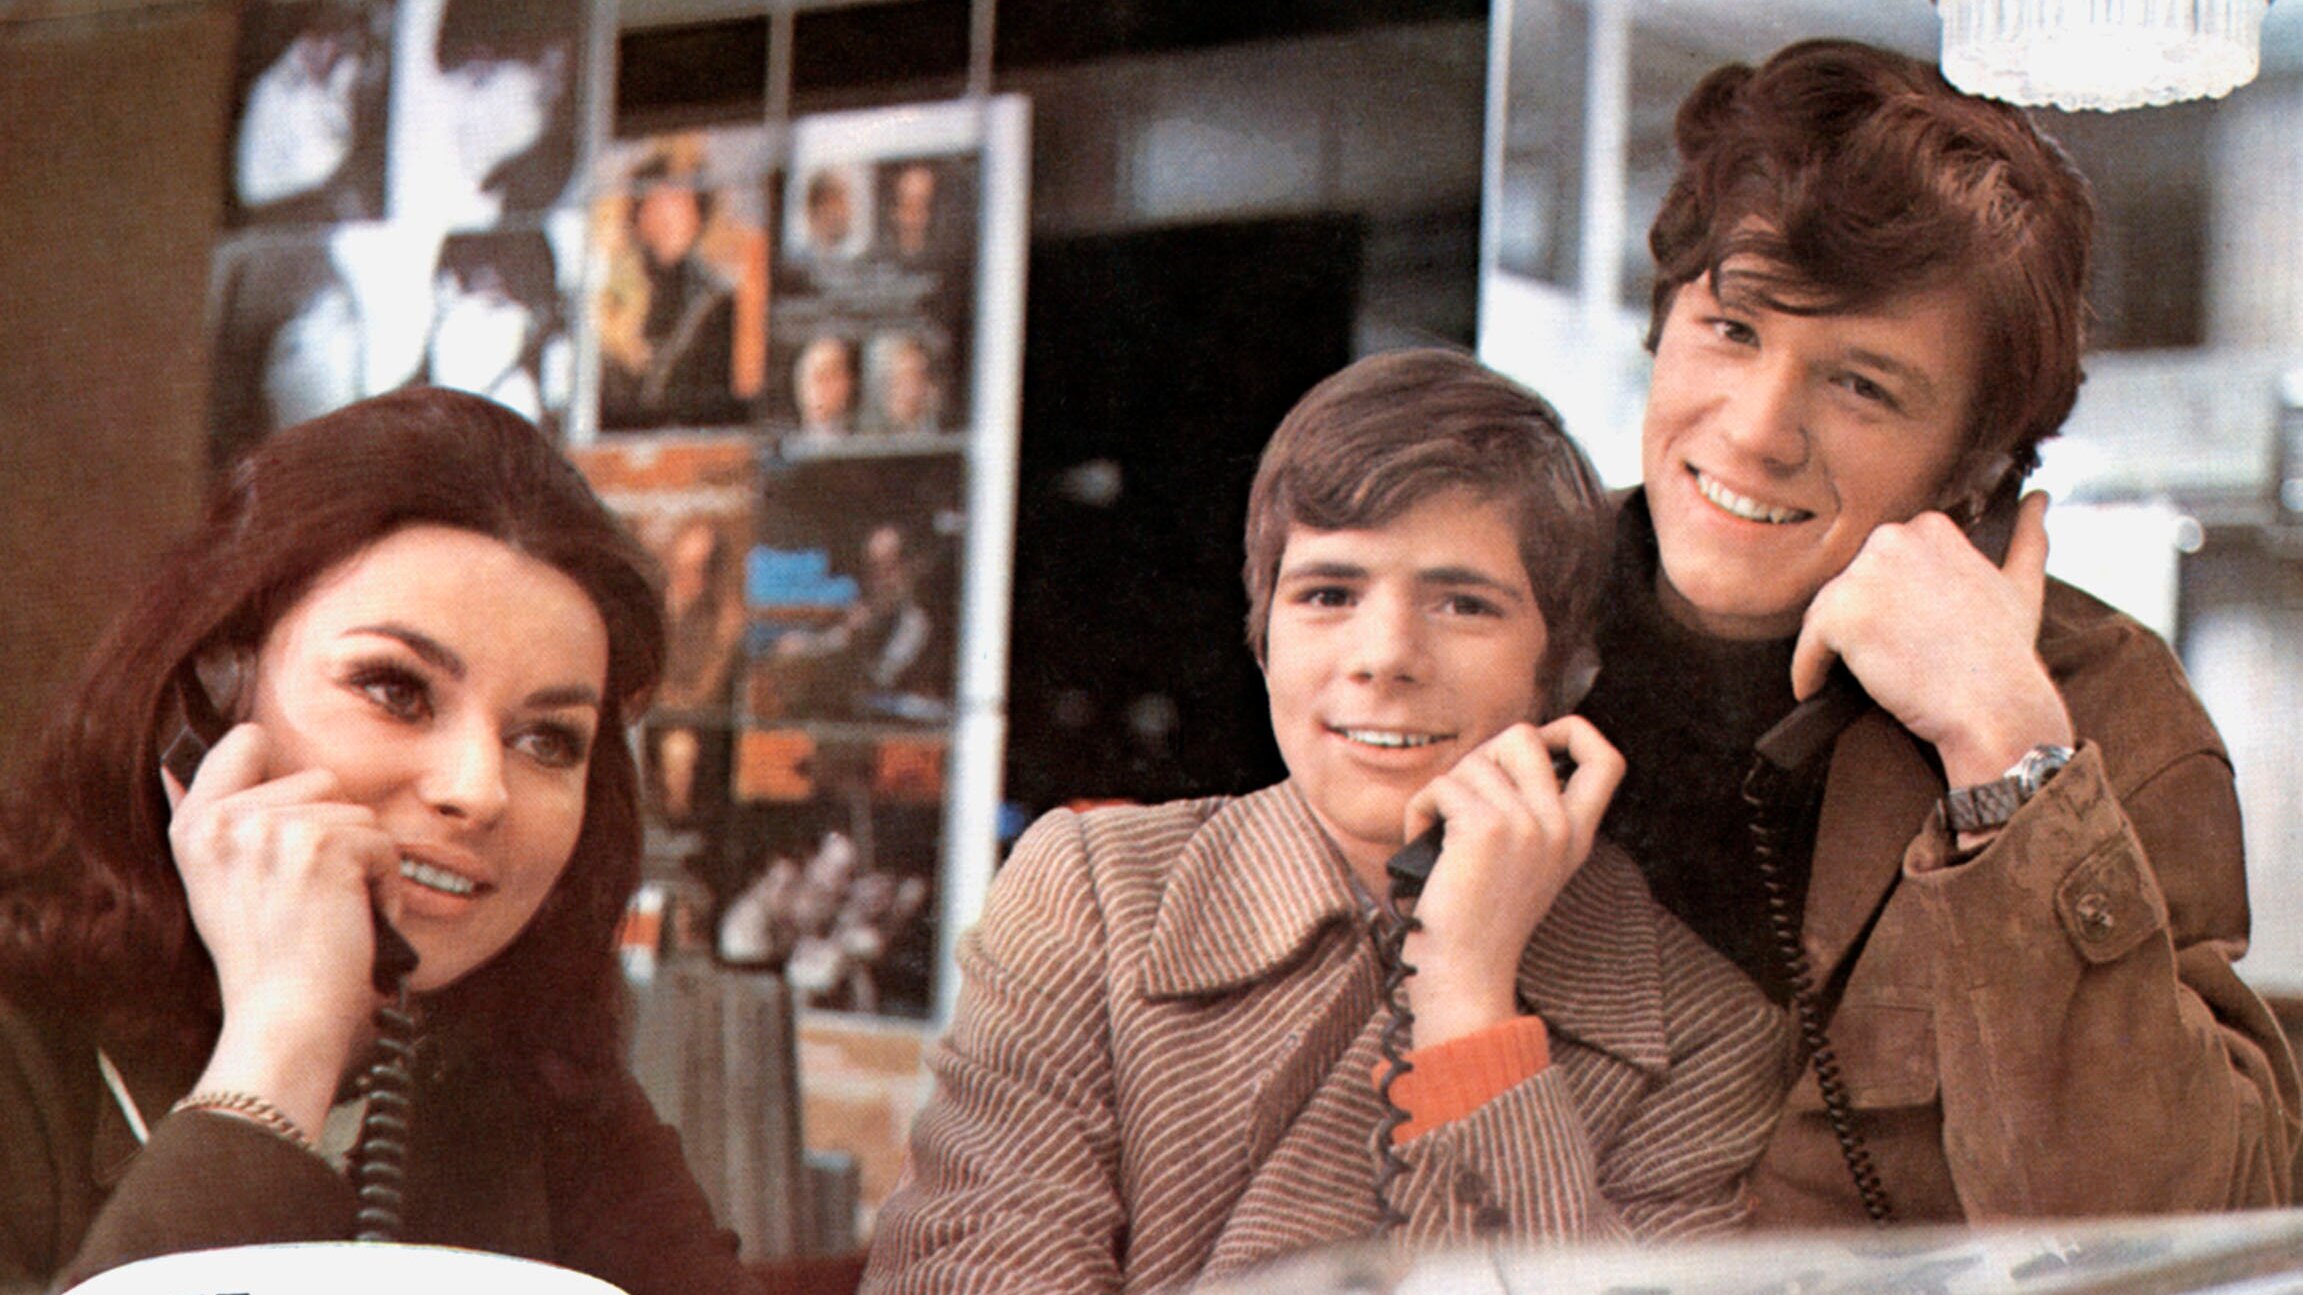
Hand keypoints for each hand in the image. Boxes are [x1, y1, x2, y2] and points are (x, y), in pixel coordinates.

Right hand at [165, 724, 399, 1132]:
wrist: (284, 1018)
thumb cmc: (266, 962)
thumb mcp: (221, 884)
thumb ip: (227, 819)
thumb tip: (246, 741)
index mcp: (195, 827)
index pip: (246, 741)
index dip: (281, 769)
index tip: (289, 817)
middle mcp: (225, 820)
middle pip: (320, 779)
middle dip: (334, 834)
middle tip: (311, 897)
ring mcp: (272, 829)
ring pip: (358, 813)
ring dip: (362, 863)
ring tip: (331, 913)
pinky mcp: (321, 845)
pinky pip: (384, 844)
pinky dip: (386, 886)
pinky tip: (355, 923)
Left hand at [1397, 717, 1624, 1047]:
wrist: (1465, 972)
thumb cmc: (1478, 918)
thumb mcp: (1526, 861)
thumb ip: (1531, 811)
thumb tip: (1499, 751)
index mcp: (1576, 835)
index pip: (1608, 759)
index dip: (1572, 732)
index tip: (1536, 745)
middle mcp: (1560, 826)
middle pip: (1523, 736)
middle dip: (1481, 757)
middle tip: (1463, 801)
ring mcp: (1527, 824)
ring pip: (1474, 761)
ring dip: (1444, 791)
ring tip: (1439, 833)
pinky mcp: (1486, 828)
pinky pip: (1442, 785)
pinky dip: (1420, 809)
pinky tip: (1421, 840)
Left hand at [1790, 490, 2073, 787]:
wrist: (1994, 706)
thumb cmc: (2007, 653)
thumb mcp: (2022, 584)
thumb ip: (2027, 536)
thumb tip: (2039, 498)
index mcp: (1928, 527)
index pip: (1882, 563)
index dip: (1889, 603)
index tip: (1902, 634)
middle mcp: (1891, 540)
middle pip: (1850, 584)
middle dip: (1859, 619)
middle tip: (1881, 659)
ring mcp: (1863, 576)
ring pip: (1826, 613)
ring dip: (1832, 646)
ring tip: (1853, 677)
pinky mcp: (1840, 616)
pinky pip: (1807, 645)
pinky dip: (1806, 670)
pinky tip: (1812, 690)